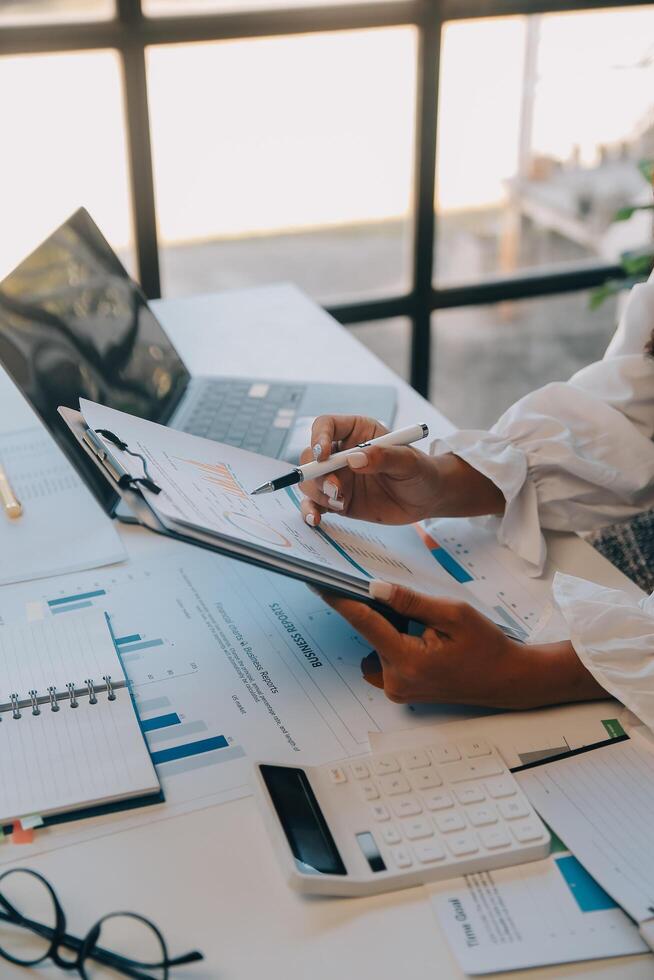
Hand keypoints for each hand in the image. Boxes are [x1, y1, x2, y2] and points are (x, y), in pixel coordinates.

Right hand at [299, 415, 439, 527]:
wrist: (426, 498)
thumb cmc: (420, 471)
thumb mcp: (408, 461)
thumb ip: (384, 457)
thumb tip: (354, 459)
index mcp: (356, 432)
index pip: (325, 426)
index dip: (318, 438)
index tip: (322, 455)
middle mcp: (341, 453)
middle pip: (310, 457)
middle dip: (316, 473)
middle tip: (335, 488)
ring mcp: (337, 478)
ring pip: (309, 481)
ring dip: (317, 493)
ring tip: (341, 503)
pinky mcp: (337, 500)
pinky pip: (315, 504)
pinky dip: (310, 511)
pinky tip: (315, 519)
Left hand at [320, 581, 606, 708]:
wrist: (506, 679)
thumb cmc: (485, 645)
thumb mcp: (452, 614)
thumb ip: (410, 602)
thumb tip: (374, 588)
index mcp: (408, 661)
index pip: (365, 623)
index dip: (341, 600)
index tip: (319, 583)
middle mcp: (395, 681)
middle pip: (371, 633)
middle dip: (379, 612)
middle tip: (400, 602)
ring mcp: (397, 689)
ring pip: (377, 644)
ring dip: (388, 629)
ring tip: (420, 626)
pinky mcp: (400, 691)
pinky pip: (384, 658)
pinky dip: (393, 642)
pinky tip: (417, 637)